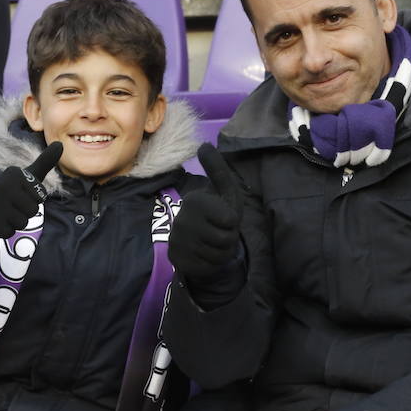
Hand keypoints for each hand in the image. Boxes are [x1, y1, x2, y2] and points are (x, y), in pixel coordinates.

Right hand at [0, 142, 62, 242]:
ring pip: (23, 222)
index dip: (34, 199)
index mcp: (14, 174)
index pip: (40, 196)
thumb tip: (61, 144)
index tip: (21, 193)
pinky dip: (7, 230)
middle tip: (13, 205)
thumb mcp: (28, 175)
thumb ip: (45, 161)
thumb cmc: (12, 191)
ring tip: (7, 213)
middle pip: (33, 210)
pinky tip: (0, 221)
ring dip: (17, 221)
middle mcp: (3, 185)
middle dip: (26, 211)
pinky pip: (11, 232)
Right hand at [169, 144, 241, 284]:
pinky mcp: (177, 259)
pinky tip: (203, 255)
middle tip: (217, 232)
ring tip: (211, 243)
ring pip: (218, 254)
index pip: (230, 220)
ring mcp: (178, 240)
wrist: (199, 243)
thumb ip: (218, 170)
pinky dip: (211, 263)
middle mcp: (183, 219)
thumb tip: (203, 144)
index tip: (223, 218)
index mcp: (195, 201)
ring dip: (221, 252)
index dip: (232, 222)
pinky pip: (208, 266)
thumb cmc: (217, 215)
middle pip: (226, 239)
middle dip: (228, 239)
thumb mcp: (224, 192)